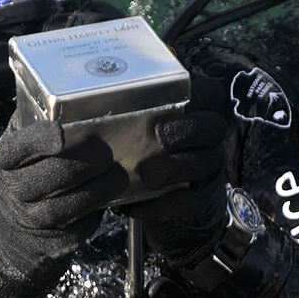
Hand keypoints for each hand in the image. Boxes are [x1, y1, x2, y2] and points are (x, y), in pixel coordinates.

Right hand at [0, 115, 127, 297]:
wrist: (3, 237)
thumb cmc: (17, 182)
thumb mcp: (13, 156)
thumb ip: (31, 130)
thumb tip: (68, 99)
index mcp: (3, 162)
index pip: (21, 147)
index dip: (42, 138)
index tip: (64, 132)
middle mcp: (12, 192)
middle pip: (51, 175)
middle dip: (85, 162)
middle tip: (106, 152)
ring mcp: (30, 221)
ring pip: (66, 206)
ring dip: (99, 189)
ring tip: (117, 175)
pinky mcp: (51, 242)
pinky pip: (79, 226)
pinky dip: (97, 211)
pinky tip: (107, 197)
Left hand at [127, 73, 229, 264]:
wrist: (160, 204)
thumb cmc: (141, 156)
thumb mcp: (136, 132)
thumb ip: (126, 117)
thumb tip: (84, 109)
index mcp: (194, 115)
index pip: (210, 94)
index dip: (199, 92)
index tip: (173, 96)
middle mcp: (208, 141)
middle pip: (214, 126)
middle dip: (184, 129)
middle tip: (158, 136)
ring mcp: (210, 171)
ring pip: (207, 162)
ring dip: (173, 167)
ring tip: (144, 174)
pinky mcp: (204, 201)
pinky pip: (190, 201)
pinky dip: (160, 205)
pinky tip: (133, 205)